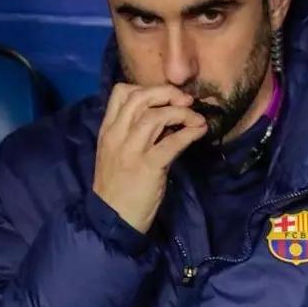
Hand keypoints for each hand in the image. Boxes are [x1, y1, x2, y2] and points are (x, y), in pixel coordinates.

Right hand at [92, 83, 206, 233]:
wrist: (113, 218)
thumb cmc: (118, 186)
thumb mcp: (118, 152)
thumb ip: (134, 132)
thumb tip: (166, 116)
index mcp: (108, 130)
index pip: (120, 93)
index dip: (146, 88)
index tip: (165, 97)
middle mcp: (117, 135)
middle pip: (140, 98)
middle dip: (167, 93)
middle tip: (186, 101)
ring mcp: (131, 150)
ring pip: (156, 116)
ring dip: (182, 113)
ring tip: (196, 119)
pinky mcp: (148, 166)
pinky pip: (172, 142)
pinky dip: (190, 133)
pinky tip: (199, 132)